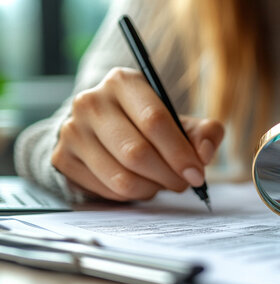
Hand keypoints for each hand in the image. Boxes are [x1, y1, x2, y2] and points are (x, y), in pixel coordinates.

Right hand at [52, 67, 223, 200]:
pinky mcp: (63, 158)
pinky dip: (132, 195)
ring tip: (163, 183)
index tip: (197, 174)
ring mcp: (72, 130)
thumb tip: (204, 154)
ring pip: (121, 177)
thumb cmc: (150, 125)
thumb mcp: (183, 122)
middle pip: (137, 152)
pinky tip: (140, 184)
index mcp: (123, 82)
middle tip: (183, 183)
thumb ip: (206, 133)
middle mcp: (91, 102)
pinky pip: (107, 190)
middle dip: (168, 175)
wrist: (104, 130)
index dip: (180, 153)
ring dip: (152, 189)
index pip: (154, 120)